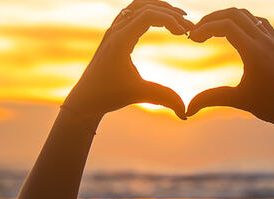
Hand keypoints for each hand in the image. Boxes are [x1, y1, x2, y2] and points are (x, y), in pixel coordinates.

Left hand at [64, 0, 192, 119]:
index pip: (148, 15)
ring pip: (137, 6)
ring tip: (178, 21)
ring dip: (159, 9)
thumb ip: (164, 98)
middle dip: (169, 13)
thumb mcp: (139, 94)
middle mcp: (116, 30)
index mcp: (120, 40)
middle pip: (145, 6)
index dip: (170, 20)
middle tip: (188, 27)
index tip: (185, 34)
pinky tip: (161, 24)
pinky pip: (131, 13)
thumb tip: (186, 113)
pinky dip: (148, 13)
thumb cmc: (108, 96)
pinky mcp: (113, 35)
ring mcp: (113, 30)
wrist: (85, 98)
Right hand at [187, 8, 273, 130]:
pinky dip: (242, 21)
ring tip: (210, 31)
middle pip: (234, 14)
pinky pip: (258, 22)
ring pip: (247, 16)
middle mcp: (265, 41)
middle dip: (211, 19)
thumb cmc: (270, 106)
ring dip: (226, 18)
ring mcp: (273, 40)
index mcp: (255, 52)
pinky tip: (233, 32)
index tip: (192, 40)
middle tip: (196, 33)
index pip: (226, 26)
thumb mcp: (238, 101)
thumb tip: (187, 110)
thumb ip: (211, 99)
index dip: (205, 29)